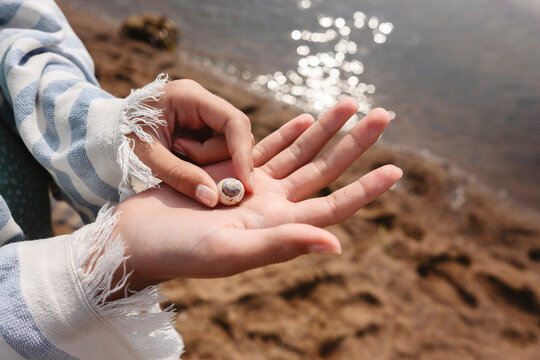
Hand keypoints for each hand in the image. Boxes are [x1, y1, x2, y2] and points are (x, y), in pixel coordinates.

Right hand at [115, 99, 401, 290]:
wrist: (141, 237)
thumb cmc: (180, 253)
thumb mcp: (231, 252)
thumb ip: (282, 244)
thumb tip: (335, 244)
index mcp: (278, 228)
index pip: (332, 207)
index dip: (365, 190)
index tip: (395, 170)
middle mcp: (273, 207)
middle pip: (323, 171)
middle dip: (354, 144)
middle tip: (383, 115)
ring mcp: (254, 188)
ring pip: (299, 153)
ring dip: (325, 130)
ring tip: (350, 105)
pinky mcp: (232, 171)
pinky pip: (267, 147)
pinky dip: (287, 133)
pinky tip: (306, 119)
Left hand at [131, 79, 253, 206]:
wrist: (109, 131)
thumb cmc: (123, 138)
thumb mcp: (148, 158)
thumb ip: (180, 177)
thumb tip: (214, 199)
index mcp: (189, 96)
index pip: (233, 121)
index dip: (243, 153)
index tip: (245, 183)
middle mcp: (203, 101)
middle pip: (234, 135)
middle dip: (215, 158)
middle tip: (182, 161)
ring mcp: (206, 114)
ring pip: (230, 145)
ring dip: (208, 161)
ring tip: (176, 157)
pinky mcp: (205, 128)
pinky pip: (221, 149)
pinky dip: (206, 161)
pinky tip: (183, 158)